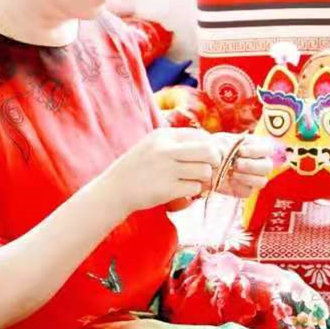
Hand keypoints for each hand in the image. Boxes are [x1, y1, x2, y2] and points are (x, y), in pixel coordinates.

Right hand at [96, 127, 222, 214]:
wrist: (114, 190)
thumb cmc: (137, 168)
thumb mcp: (153, 145)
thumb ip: (176, 143)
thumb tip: (211, 147)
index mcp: (164, 135)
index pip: (202, 136)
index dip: (211, 148)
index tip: (207, 158)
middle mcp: (166, 149)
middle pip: (209, 151)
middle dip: (215, 162)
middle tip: (209, 170)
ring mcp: (167, 169)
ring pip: (205, 171)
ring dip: (203, 180)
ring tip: (192, 183)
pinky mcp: (167, 189)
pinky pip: (195, 188)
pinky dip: (193, 193)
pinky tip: (183, 193)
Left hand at [210, 132, 274, 199]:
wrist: (205, 163)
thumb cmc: (216, 148)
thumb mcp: (221, 141)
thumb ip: (230, 145)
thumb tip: (235, 151)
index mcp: (258, 147)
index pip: (267, 149)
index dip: (255, 151)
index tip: (240, 151)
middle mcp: (260, 163)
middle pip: (267, 167)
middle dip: (251, 165)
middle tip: (236, 164)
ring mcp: (255, 178)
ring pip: (261, 181)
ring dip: (246, 177)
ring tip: (232, 173)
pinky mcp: (246, 190)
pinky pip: (248, 191)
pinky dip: (238, 186)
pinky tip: (229, 180)